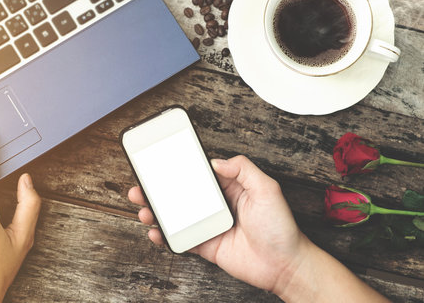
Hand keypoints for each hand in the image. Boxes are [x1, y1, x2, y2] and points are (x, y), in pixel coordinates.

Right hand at [128, 155, 309, 293]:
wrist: (284, 265)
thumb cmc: (280, 227)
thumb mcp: (267, 189)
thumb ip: (244, 169)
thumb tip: (216, 161)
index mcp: (228, 187)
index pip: (198, 173)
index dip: (180, 168)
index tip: (160, 162)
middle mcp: (216, 205)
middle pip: (181, 194)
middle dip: (159, 189)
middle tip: (142, 185)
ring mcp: (209, 225)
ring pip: (176, 216)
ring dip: (157, 212)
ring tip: (144, 208)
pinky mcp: (206, 245)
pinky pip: (181, 239)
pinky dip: (165, 237)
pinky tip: (155, 233)